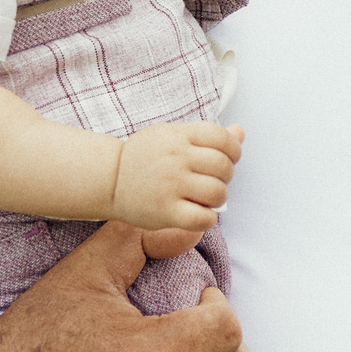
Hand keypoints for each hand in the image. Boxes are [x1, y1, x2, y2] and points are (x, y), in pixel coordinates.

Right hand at [110, 123, 243, 233]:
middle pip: (223, 166)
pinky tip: (199, 214)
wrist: (109, 179)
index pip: (222, 138)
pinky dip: (208, 219)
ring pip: (217, 193)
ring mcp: (170, 185)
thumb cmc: (146, 156)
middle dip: (226, 176)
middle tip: (213, 181)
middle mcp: (176, 158)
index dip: (233, 150)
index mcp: (179, 135)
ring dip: (218, 198)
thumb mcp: (173, 136)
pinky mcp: (165, 211)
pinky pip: (203, 218)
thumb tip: (240, 132)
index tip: (227, 159)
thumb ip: (207, 135)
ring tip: (206, 198)